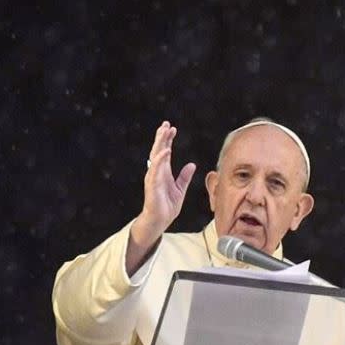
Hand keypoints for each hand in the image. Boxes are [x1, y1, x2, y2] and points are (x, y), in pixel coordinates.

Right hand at [127, 121, 195, 274]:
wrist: (160, 220)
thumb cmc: (167, 206)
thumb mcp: (180, 189)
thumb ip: (184, 177)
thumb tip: (191, 165)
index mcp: (163, 172)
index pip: (165, 152)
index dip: (168, 140)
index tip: (172, 129)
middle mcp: (157, 172)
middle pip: (159, 150)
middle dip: (162, 136)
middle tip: (166, 124)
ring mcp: (153, 176)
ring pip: (156, 155)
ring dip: (160, 143)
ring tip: (165, 131)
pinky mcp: (152, 184)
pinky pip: (156, 168)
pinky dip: (161, 159)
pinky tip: (166, 150)